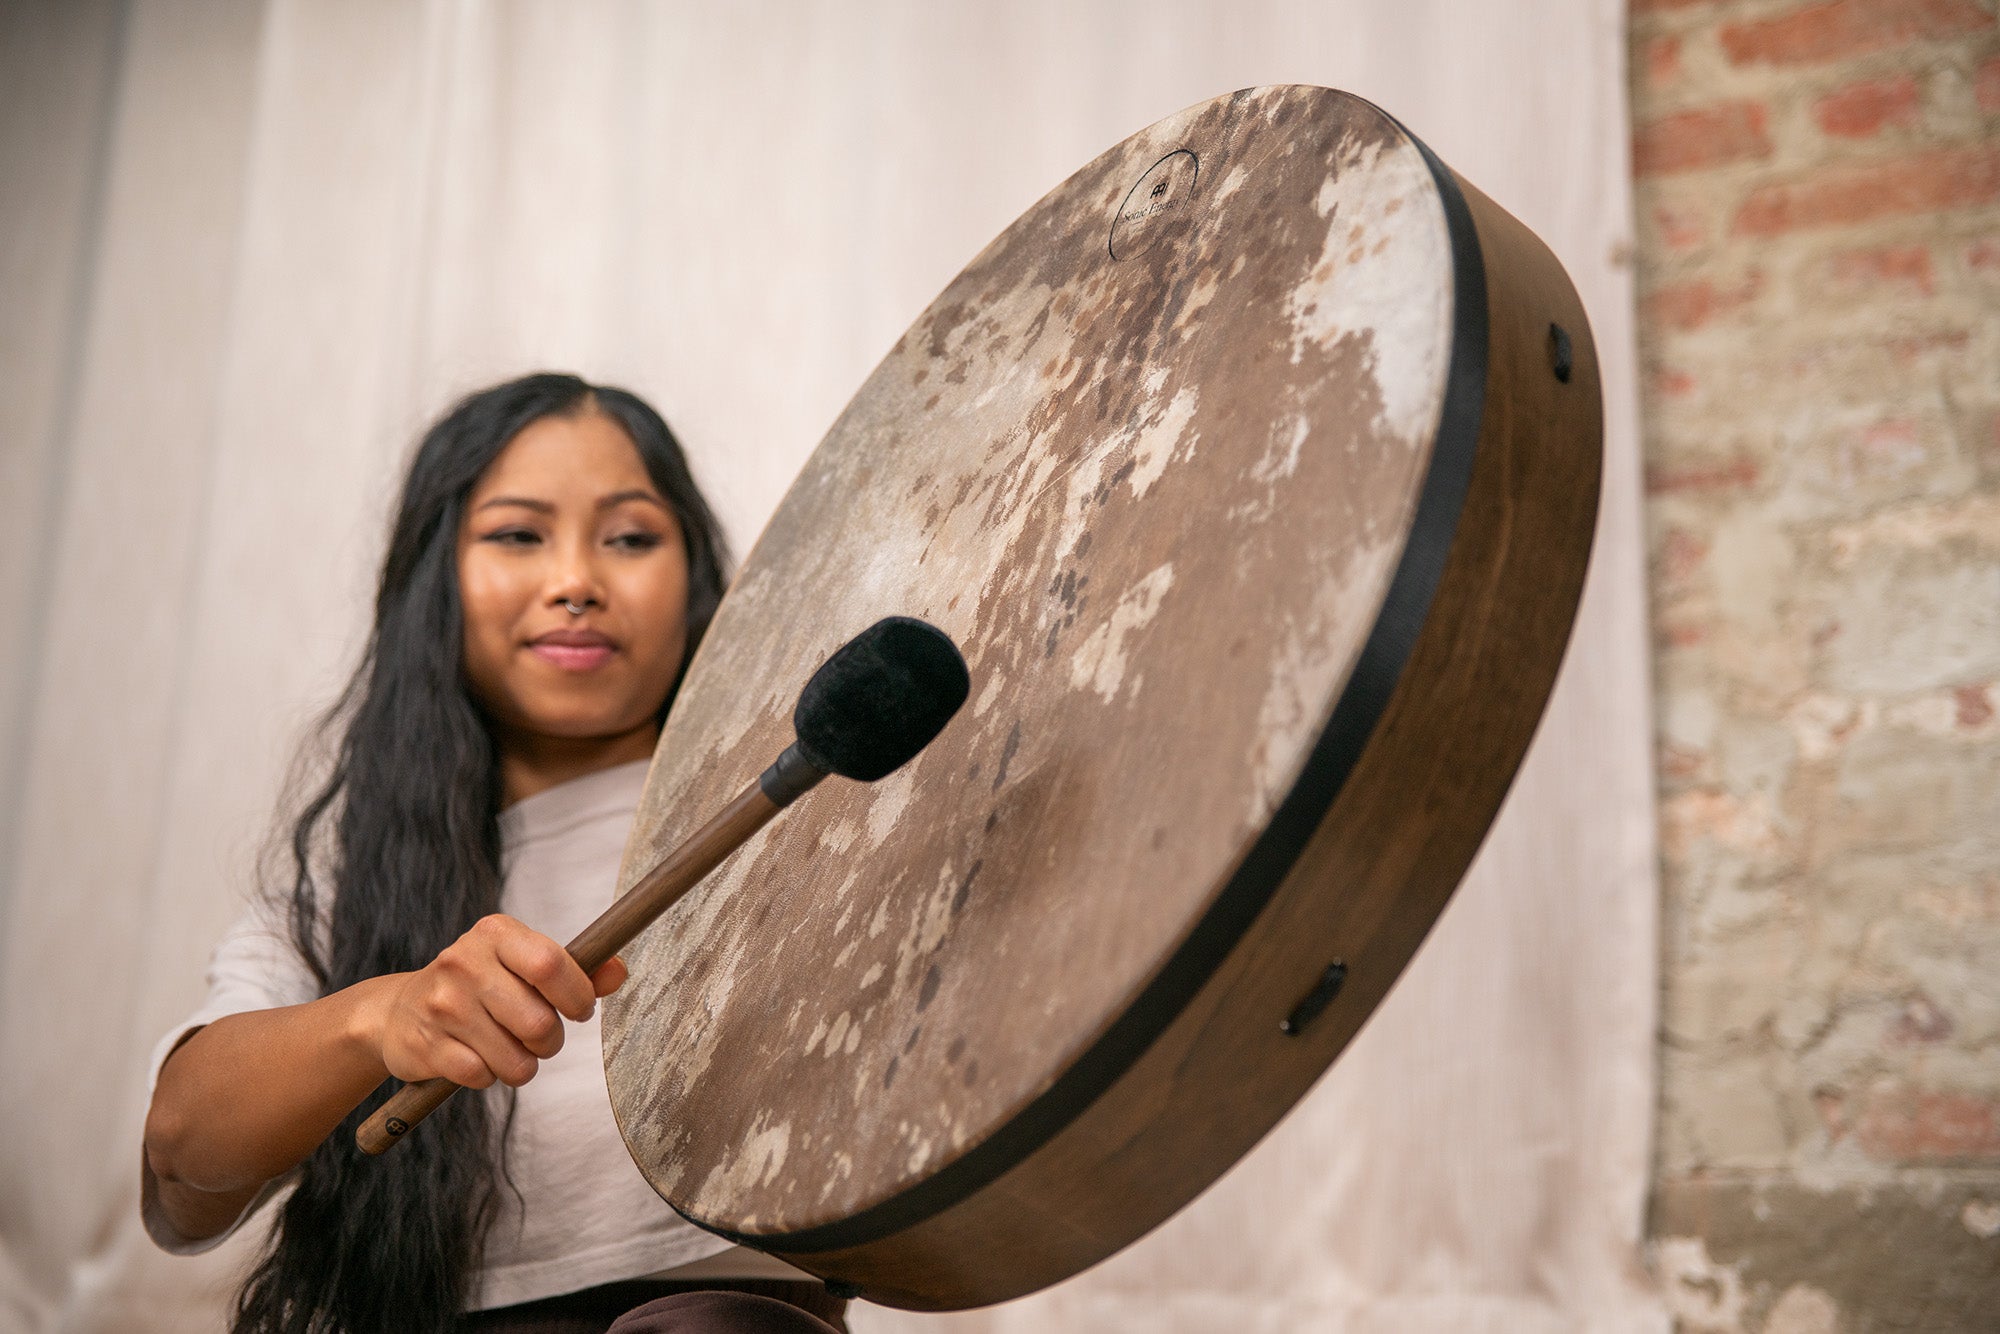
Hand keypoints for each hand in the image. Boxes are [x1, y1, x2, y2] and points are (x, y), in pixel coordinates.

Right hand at [371, 915, 627, 1088]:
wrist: (398, 1011)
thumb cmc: (480, 985)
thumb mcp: (522, 964)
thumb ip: (576, 969)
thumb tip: (619, 971)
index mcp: (495, 933)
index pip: (551, 963)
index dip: (577, 995)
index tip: (580, 1009)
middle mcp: (464, 963)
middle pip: (538, 1022)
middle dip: (551, 1041)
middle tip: (539, 1037)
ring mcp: (441, 1005)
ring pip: (514, 1060)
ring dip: (523, 1065)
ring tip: (508, 1048)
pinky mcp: (425, 1045)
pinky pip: (483, 1077)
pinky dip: (489, 1076)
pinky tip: (476, 1057)